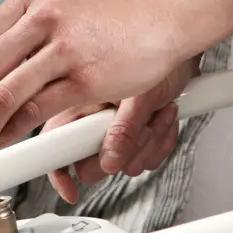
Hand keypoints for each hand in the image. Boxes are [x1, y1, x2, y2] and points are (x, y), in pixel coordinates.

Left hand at [0, 0, 185, 153]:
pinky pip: (35, 109)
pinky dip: (14, 131)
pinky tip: (9, 139)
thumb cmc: (112, 19)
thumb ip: (24, 30)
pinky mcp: (85, 77)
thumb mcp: (60, 6)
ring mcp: (64, 47)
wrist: (161, 16)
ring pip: (3, 94)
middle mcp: (42, 18)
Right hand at [41, 61, 199, 202]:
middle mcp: (88, 114)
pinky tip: (164, 116)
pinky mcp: (134, 131)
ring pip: (123, 163)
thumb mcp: (141, 92)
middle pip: (91, 163)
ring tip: (157, 113)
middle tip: (139, 130)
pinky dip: (160, 140)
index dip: (58, 172)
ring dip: (147, 143)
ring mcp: (111, 125)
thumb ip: (124, 130)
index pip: (51, 145)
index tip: (69, 189)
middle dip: (121, 153)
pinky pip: (145, 157)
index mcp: (75, 99)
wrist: (181, 43)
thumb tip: (110, 161)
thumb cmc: (154, 48)